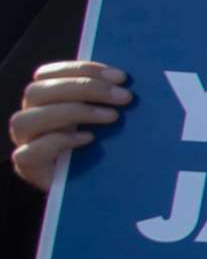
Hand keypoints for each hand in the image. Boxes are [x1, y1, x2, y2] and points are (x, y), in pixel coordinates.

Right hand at [10, 61, 131, 189]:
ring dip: (72, 112)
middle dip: (83, 87)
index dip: (82, 69)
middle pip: (36, 91)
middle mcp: (30, 118)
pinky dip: (58, 142)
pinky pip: (28, 153)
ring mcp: (25, 143)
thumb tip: (129, 81)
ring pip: (25, 120)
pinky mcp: (28, 168)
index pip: (48, 73)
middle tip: (124, 96)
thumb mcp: (106, 118)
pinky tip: (88, 139)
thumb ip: (107, 98)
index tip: (120, 75)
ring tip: (112, 117)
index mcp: (44, 99)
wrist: (99, 189)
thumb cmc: (105, 149)